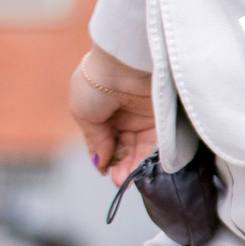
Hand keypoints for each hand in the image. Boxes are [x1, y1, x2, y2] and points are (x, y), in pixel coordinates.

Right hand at [71, 47, 155, 184]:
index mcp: (101, 111)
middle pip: (123, 148)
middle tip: (117, 181)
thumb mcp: (83, 112)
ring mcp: (143, 117)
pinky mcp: (161, 119)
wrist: (122, 65)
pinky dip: (147, 159)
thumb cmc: (95, 83)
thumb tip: (101, 162)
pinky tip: (138, 171)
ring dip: (131, 167)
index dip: (104, 157)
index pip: (103, 141)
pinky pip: (155, 144)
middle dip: (119, 166)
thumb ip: (94, 139)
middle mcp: (123, 115)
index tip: (104, 171)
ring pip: (138, 149)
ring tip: (124, 180)